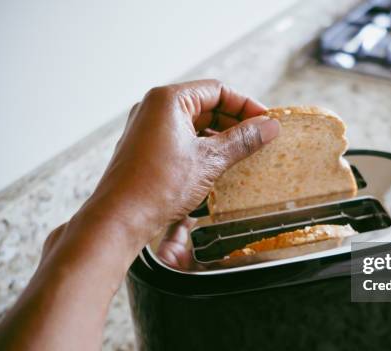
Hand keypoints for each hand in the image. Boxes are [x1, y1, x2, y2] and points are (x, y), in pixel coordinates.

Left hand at [84, 79, 279, 257]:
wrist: (120, 218)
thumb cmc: (157, 186)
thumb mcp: (210, 160)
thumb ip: (242, 140)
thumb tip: (269, 127)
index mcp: (168, 100)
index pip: (218, 90)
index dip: (246, 105)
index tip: (266, 122)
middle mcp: (155, 109)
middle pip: (207, 106)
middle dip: (235, 123)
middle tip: (260, 140)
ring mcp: (149, 129)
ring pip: (196, 125)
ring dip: (221, 138)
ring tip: (244, 155)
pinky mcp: (148, 149)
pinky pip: (183, 140)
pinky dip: (204, 149)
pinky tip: (221, 166)